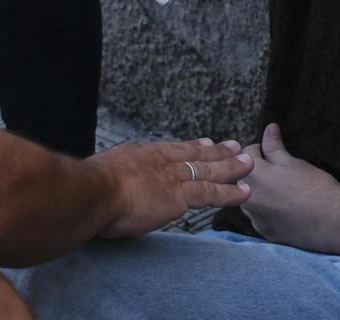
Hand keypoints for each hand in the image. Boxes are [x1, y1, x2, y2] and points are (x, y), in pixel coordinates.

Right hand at [92, 138, 253, 238]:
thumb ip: (114, 177)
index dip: (192, 147)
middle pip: (196, 154)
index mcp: (143, 154)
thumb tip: (109, 184)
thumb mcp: (103, 171)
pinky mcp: (180, 196)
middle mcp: (162, 161)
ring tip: (249, 163)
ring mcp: (173, 177)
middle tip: (236, 146)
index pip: (174, 149)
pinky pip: (211, 193)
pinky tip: (244, 192)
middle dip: (218, 151)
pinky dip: (229, 192)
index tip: (205, 142)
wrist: (94, 191)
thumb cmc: (90, 186)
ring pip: (209, 171)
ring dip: (231, 167)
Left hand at [243, 123, 339, 252]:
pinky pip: (258, 216)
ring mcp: (255, 218)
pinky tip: (284, 208)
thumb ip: (274, 146)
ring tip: (282, 191)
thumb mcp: (293, 162)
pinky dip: (266, 210)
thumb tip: (269, 128)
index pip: (246, 153)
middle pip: (244, 176)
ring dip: (259, 191)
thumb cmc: (314, 187)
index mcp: (252, 176)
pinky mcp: (264, 232)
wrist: (333, 221)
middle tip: (280, 172)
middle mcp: (247, 199)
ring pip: (250, 197)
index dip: (262, 150)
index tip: (275, 154)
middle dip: (257, 171)